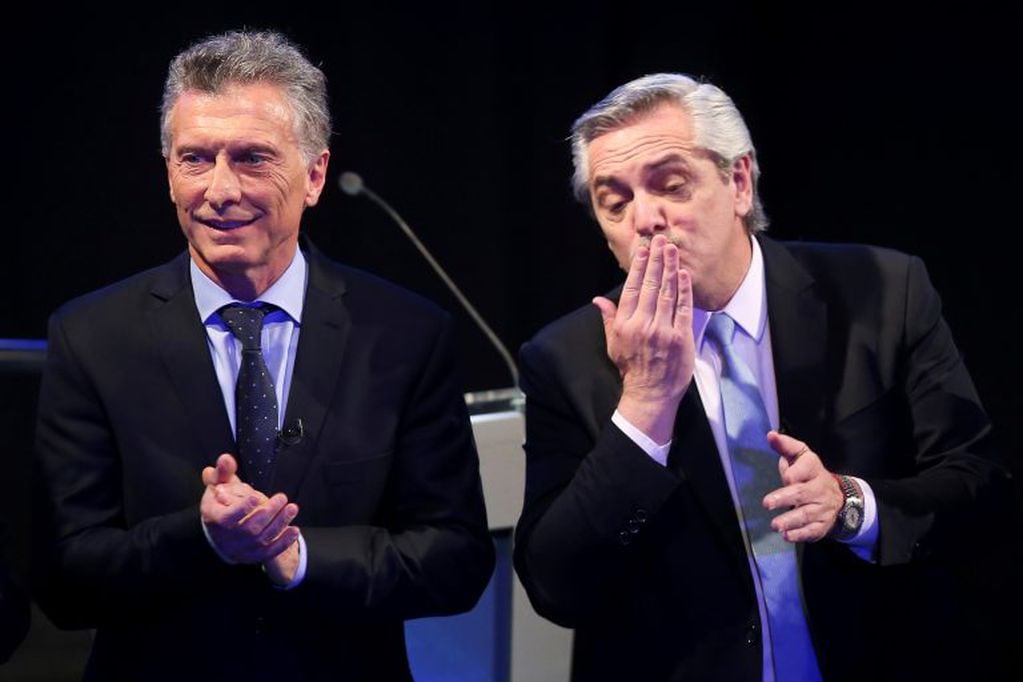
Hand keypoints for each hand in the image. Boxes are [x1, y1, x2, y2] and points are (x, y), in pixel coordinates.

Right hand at [200, 454, 300, 563]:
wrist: (218, 535)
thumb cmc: (220, 505)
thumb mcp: (217, 487)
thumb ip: (223, 473)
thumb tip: (226, 458)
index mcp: (216, 518)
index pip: (227, 518)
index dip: (241, 508)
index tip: (255, 496)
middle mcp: (228, 537)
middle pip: (250, 528)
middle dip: (268, 512)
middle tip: (282, 497)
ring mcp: (241, 548)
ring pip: (262, 539)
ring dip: (280, 523)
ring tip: (292, 508)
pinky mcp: (253, 556)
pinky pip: (269, 552)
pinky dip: (283, 542)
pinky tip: (295, 530)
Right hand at [593, 235, 694, 443]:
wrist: (650, 394)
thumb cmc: (631, 369)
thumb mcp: (613, 344)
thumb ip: (609, 319)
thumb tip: (598, 300)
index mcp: (625, 325)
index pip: (632, 288)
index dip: (639, 266)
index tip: (643, 249)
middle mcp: (643, 325)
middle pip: (651, 285)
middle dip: (656, 260)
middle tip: (660, 240)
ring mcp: (663, 331)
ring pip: (667, 293)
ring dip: (670, 268)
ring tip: (672, 250)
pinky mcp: (681, 338)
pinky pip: (683, 309)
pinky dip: (684, 290)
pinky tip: (683, 274)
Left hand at [762, 432, 842, 542]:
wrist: (838, 497)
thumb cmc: (809, 474)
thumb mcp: (800, 457)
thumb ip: (785, 446)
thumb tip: (770, 435)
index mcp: (813, 469)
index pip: (807, 468)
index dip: (797, 472)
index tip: (787, 476)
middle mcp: (819, 488)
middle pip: (802, 493)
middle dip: (785, 498)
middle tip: (767, 503)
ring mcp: (822, 508)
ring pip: (806, 515)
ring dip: (790, 520)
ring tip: (775, 525)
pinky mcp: (821, 525)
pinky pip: (812, 531)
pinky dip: (799, 534)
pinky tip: (787, 536)